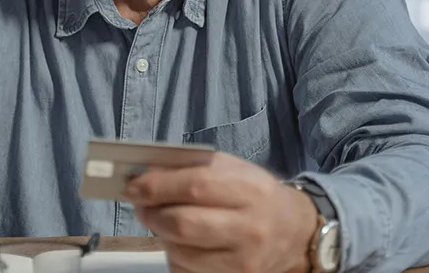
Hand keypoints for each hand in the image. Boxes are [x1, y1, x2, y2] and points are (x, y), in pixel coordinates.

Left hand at [124, 153, 318, 272]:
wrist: (294, 233)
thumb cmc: (257, 196)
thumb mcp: (234, 170)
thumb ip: (193, 167)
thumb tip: (146, 173)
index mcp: (250, 190)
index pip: (194, 186)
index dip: (157, 186)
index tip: (133, 186)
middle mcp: (249, 228)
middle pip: (182, 225)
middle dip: (152, 214)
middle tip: (142, 206)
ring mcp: (242, 261)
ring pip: (180, 252)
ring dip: (162, 236)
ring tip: (165, 222)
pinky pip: (186, 272)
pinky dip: (176, 257)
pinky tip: (184, 244)